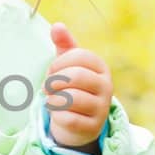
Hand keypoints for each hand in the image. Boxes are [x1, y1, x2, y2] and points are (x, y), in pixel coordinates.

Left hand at [44, 22, 112, 148]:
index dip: (58, 63)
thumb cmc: (70, 87)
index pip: (79, 56)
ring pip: (72, 98)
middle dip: (55, 81)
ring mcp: (102, 108)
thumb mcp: (67, 64)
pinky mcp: (93, 128)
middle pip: (76, 76)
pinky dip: (56, 116)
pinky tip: (57, 114)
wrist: (75, 122)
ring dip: (53, 99)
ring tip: (52, 100)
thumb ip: (64, 44)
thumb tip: (57, 26)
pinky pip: (69, 119)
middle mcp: (107, 86)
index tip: (52, 71)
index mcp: (101, 67)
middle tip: (48, 88)